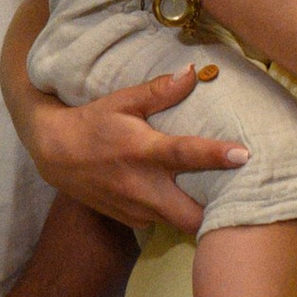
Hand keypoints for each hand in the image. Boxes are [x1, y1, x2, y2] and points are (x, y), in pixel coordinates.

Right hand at [18, 65, 248, 235]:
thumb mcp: (121, 101)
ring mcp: (135, 208)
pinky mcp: (130, 220)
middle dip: (217, 214)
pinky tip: (180, 200)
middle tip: (239, 198)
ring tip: (220, 201)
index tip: (243, 154)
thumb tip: (194, 71)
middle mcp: (141, 185)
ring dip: (198, 215)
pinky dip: (174, 215)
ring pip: (179, 225)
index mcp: (142, 150)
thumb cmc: (93, 122)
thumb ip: (159, 90)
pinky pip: (162, 224)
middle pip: (189, 216)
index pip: (183, 154)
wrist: (54, 154)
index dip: (214, 155)